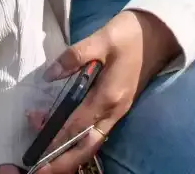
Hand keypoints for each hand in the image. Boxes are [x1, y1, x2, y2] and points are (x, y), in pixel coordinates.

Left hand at [24, 9, 179, 173]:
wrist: (159, 33)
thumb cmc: (130, 34)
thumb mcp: (102, 38)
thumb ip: (75, 56)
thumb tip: (49, 75)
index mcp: (109, 96)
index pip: (77, 125)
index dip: (54, 135)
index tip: (34, 141)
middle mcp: (114, 110)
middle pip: (86, 147)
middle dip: (63, 162)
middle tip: (40, 169)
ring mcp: (118, 111)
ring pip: (92, 143)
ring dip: (70, 154)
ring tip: (48, 158)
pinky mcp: (119, 107)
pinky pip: (97, 133)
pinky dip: (80, 142)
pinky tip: (66, 139)